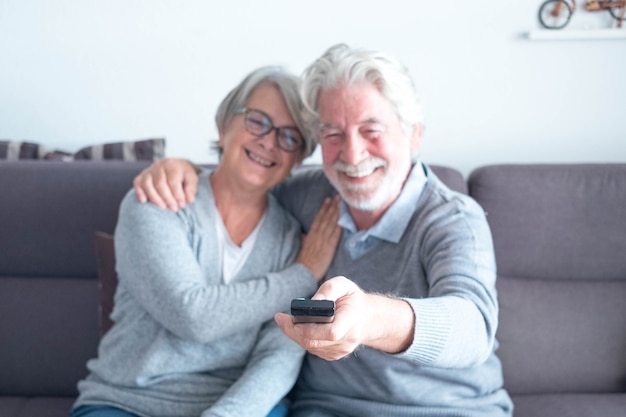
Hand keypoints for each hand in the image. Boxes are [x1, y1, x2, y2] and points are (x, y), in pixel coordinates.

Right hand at [133, 158, 198, 210]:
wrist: (173, 167)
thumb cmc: (183, 175)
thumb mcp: (191, 178)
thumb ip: (191, 188)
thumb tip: (189, 200)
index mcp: (172, 164)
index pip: (173, 181)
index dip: (177, 195)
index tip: (182, 205)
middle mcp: (158, 165)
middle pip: (160, 184)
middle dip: (167, 199)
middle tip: (174, 209)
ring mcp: (148, 171)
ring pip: (148, 185)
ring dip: (155, 198)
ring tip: (163, 208)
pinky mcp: (141, 177)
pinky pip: (137, 184)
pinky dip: (140, 193)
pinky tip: (144, 202)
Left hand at [275, 276, 414, 360]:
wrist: (366, 319)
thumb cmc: (352, 299)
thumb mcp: (344, 285)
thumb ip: (329, 289)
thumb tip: (313, 302)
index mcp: (352, 319)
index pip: (332, 332)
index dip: (309, 327)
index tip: (292, 317)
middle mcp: (348, 339)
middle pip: (314, 341)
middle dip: (293, 330)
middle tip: (281, 318)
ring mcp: (341, 350)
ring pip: (311, 347)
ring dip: (295, 334)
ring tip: (286, 321)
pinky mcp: (334, 355)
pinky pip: (313, 349)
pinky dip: (302, 338)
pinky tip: (297, 328)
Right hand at [296, 196, 341, 280]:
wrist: (303, 272)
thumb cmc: (302, 261)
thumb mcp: (302, 247)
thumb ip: (304, 239)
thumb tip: (304, 234)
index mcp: (311, 235)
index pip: (318, 218)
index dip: (324, 208)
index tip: (328, 199)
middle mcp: (317, 235)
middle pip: (326, 218)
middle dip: (332, 207)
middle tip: (338, 197)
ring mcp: (324, 241)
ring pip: (331, 224)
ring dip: (337, 213)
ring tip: (341, 203)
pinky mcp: (329, 248)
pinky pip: (335, 234)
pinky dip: (339, 225)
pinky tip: (344, 219)